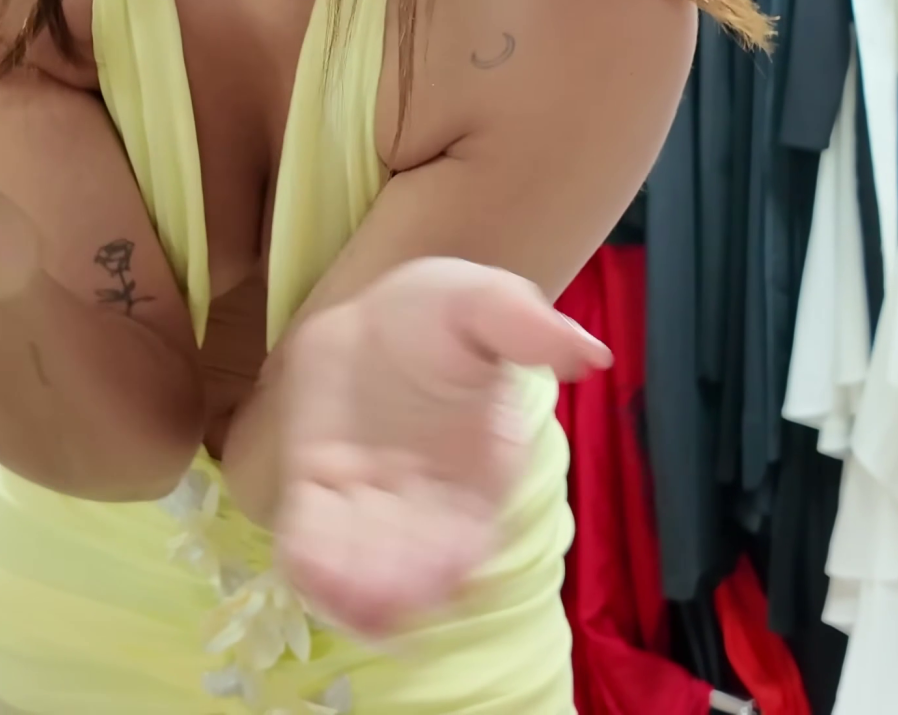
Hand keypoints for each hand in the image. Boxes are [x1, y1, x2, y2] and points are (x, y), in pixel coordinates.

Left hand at [273, 257, 610, 639]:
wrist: (370, 312)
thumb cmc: (439, 313)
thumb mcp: (480, 301)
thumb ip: (525, 324)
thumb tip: (592, 355)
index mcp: (480, 472)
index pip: (472, 533)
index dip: (458, 559)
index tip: (445, 573)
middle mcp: (427, 505)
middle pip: (415, 565)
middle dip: (398, 586)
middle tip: (381, 596)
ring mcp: (370, 506)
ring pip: (362, 568)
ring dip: (351, 593)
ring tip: (340, 594)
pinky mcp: (318, 497)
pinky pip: (312, 544)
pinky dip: (309, 568)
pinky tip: (306, 574)